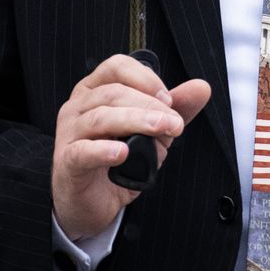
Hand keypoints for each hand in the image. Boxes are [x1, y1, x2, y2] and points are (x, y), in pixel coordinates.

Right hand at [51, 54, 212, 240]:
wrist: (92, 203)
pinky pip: (83, 151)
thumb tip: (202, 87)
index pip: (117, 67)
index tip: (169, 99)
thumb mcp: (150, 132)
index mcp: (95, 91)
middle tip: (175, 123)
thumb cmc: (118, 161)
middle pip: (112, 93)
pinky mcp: (67, 162)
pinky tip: (123, 153)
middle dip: (149, 105)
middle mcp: (78, 106)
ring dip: (135, 121)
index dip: (145, 78)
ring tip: (162, 132)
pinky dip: (104, 150)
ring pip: (100, 118)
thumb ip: (173, 109)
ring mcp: (69, 133)